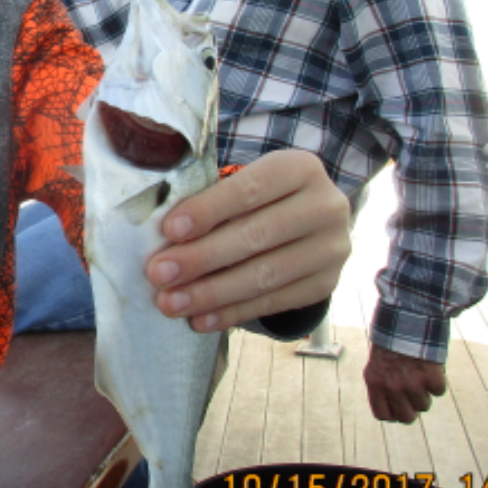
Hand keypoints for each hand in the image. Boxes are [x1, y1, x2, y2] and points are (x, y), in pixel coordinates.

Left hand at [144, 150, 349, 331]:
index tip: (169, 230)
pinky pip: (274, 302)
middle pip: (257, 235)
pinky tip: (200, 319)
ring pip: (265, 275)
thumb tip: (156, 234)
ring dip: (211, 293)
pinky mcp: (327, 284)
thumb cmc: (258, 200)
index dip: (209, 210)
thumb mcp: (242, 184)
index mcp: (299, 168)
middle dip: (201, 257)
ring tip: (170, 303)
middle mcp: (325, 206)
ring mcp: (331, 248)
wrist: (308, 224)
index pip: (250, 189)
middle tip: (158, 273)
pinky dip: (232, 312)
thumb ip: (208, 200)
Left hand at [363, 343, 446, 422]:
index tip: (400, 406)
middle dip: (412, 409)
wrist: (407, 315)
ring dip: (426, 392)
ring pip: (424, 405)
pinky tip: (431, 366)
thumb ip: (383, 383)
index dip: (394, 413)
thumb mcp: (378, 361)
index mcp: (374, 381)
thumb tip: (394, 405)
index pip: (383, 415)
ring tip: (420, 373)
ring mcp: (411, 383)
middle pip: (406, 417)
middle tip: (415, 395)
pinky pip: (439, 391)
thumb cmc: (392, 338)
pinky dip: (438, 380)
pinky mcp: (430, 377)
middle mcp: (391, 386)